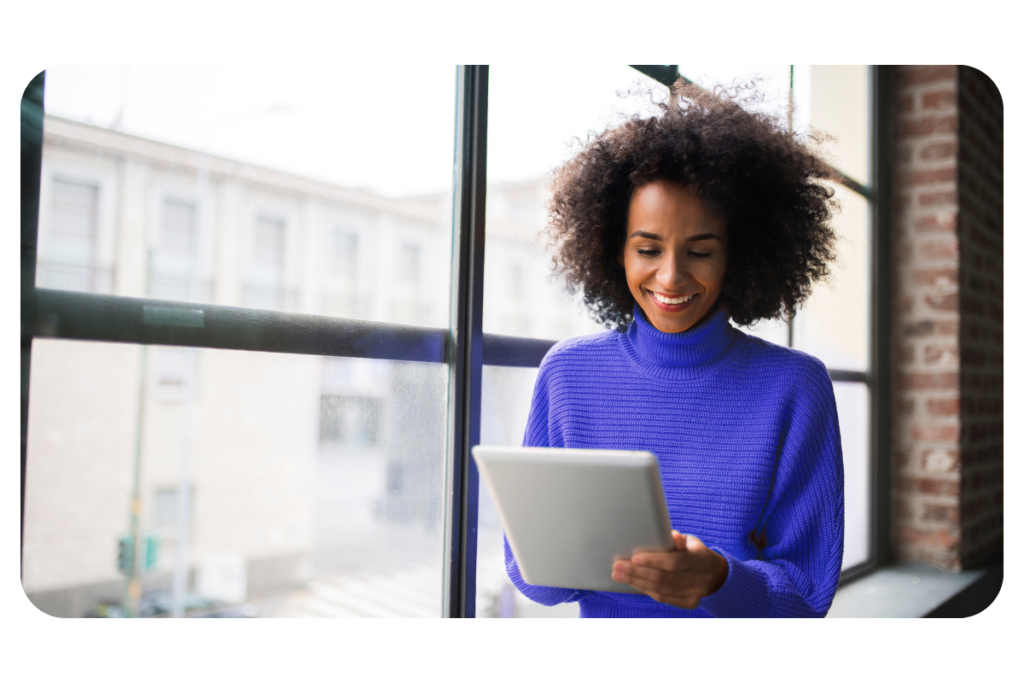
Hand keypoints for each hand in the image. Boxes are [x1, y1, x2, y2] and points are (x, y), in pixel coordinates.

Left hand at [611, 531, 728, 609]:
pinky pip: (663, 598)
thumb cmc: (693, 551)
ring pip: (660, 589)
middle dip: (636, 572)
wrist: (713, 573)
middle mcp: (698, 577)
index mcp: (699, 558)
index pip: (673, 562)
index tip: (634, 558)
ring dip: (636, 582)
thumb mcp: (691, 541)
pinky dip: (646, 590)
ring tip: (618, 575)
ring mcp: (694, 592)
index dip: (653, 561)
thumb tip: (670, 535)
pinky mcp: (689, 602)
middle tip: (617, 566)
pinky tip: (633, 583)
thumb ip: (678, 539)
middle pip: (662, 578)